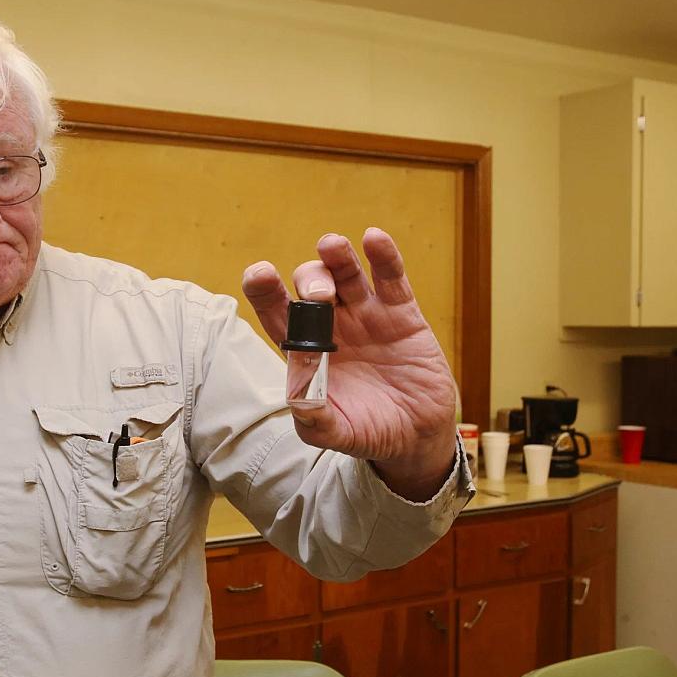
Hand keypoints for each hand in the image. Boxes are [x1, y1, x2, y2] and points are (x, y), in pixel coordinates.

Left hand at [242, 229, 457, 499]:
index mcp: (306, 350)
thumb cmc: (367, 433)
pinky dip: (384, 256)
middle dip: (311, 282)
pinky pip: (391, 278)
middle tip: (320, 297)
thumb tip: (299, 401)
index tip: (259, 274)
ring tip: (332, 245)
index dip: (265, 291)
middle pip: (311, 287)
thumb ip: (314, 420)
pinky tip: (374, 238)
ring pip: (347, 273)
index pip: (277, 313)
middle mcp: (332, 325)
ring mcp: (366, 315)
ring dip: (337, 256)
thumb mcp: (337, 434)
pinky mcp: (401, 314)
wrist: (417, 438)